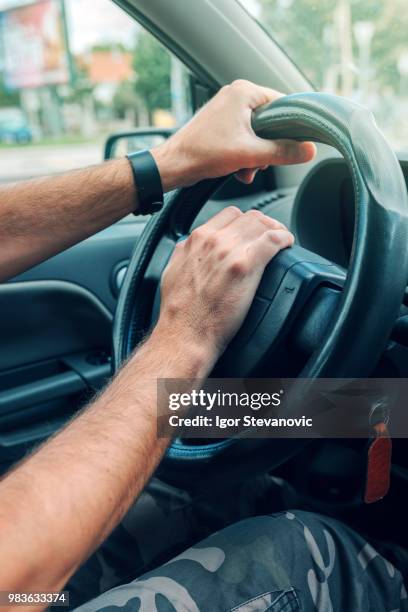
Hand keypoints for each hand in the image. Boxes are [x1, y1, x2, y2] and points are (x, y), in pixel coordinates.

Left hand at [152, 79, 315, 190]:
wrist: (174, 165)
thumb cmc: (204, 153)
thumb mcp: (250, 154)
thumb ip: (282, 152)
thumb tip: (309, 151)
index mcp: (244, 91)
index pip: (284, 103)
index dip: (292, 126)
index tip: (295, 144)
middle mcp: (236, 95)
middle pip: (271, 122)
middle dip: (268, 148)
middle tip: (258, 162)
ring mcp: (228, 109)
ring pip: (258, 134)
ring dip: (256, 156)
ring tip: (244, 169)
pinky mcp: (221, 124)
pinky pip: (244, 138)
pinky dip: (245, 156)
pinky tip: (238, 170)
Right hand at [155, 206, 293, 364]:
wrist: (186, 333)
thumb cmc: (180, 312)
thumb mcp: (173, 272)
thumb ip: (184, 255)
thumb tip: (189, 248)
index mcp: (196, 240)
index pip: (230, 215)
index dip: (246, 222)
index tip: (253, 232)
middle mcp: (212, 241)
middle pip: (249, 218)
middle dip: (264, 225)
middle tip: (272, 237)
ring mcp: (229, 251)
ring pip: (262, 225)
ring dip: (276, 230)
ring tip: (282, 241)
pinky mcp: (245, 265)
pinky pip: (273, 240)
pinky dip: (284, 239)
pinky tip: (287, 244)